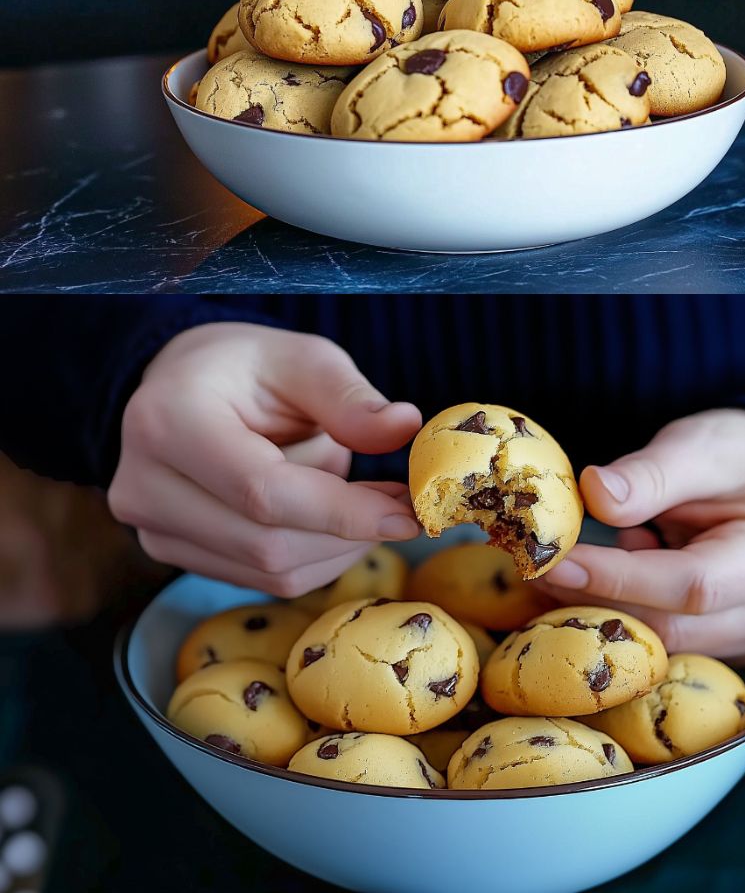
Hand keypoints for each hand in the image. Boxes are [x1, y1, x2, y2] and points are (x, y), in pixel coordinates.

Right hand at [109, 323, 421, 596]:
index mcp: (169, 421)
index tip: (408, 513)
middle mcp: (144, 485)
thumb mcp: (301, 358)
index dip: (342, 511)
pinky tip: (328, 514)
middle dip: (349, 531)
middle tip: (401, 501)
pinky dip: (313, 554)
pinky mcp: (169, 553)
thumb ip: (349, 398)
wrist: (180, 385)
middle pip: (268, 543)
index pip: (263, 492)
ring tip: (358, 493)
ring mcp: (151, 528)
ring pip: (270, 570)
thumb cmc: (245, 368)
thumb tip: (404, 427)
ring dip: (335, 543)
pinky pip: (260, 577)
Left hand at [538, 410, 744, 661]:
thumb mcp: (711, 445)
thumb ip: (654, 473)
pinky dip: (628, 613)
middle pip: (672, 629)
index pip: (689, 585)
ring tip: (564, 567)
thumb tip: (593, 493)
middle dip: (594, 601)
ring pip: (665, 645)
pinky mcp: (735, 648)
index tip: (551, 559)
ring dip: (606, 609)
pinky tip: (602, 580)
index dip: (614, 577)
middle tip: (534, 569)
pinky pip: (670, 643)